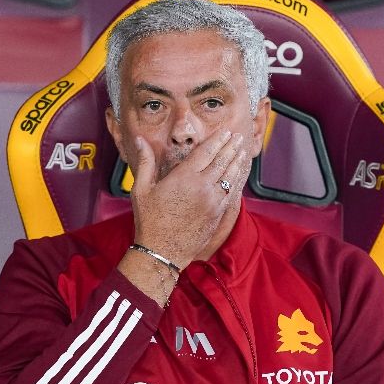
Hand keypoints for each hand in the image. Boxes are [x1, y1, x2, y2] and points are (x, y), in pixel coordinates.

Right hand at [130, 130, 248, 269]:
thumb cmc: (149, 221)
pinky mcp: (217, 214)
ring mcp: (212, 201)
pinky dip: (236, 181)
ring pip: (230, 176)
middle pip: (222, 161)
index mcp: (183, 177)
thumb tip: (141, 140)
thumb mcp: (141, 189)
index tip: (225, 132)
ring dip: (237, 162)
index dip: (218, 140)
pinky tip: (239, 175)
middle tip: (239, 137)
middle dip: (231, 147)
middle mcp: (202, 187)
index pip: (206, 152)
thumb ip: (145, 162)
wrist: (162, 251)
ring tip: (243, 151)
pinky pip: (231, 193)